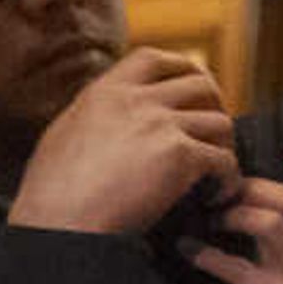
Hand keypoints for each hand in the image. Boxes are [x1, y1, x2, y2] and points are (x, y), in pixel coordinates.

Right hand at [6, 48, 238, 235]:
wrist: (60, 225)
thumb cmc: (53, 193)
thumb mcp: (65, 134)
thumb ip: (96, 115)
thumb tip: (110, 112)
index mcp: (104, 92)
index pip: (153, 58)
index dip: (182, 70)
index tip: (195, 92)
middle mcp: (135, 101)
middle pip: (201, 84)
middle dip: (216, 108)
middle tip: (213, 138)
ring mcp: (160, 125)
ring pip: (221, 123)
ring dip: (225, 149)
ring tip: (213, 175)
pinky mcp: (180, 156)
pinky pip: (226, 160)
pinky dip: (229, 181)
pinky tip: (215, 197)